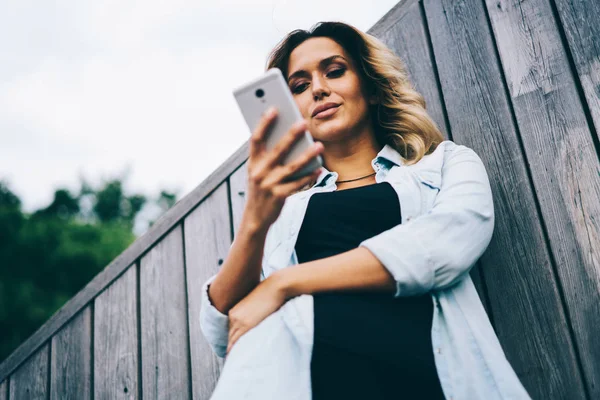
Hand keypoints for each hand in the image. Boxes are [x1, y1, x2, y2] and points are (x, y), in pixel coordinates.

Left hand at [226, 275, 287, 354]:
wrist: (275, 286)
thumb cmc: (270, 293)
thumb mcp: (256, 303)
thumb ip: (252, 313)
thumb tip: (256, 320)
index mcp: (234, 310)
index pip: (231, 330)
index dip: (232, 340)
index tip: (234, 349)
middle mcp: (233, 316)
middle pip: (229, 336)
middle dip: (231, 347)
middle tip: (233, 359)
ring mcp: (238, 320)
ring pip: (232, 340)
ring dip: (233, 350)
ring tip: (235, 361)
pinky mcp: (246, 324)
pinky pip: (237, 341)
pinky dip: (235, 350)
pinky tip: (236, 357)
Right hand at [242, 106, 323, 233]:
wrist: (254, 218)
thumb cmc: (260, 188)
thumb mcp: (258, 171)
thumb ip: (268, 155)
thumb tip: (287, 134)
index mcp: (253, 162)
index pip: (256, 139)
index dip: (264, 123)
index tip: (274, 109)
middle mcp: (259, 172)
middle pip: (278, 150)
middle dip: (291, 136)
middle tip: (303, 123)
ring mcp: (269, 185)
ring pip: (292, 167)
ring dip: (307, 155)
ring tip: (320, 146)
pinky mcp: (279, 196)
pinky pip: (298, 184)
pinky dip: (310, 176)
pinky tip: (320, 168)